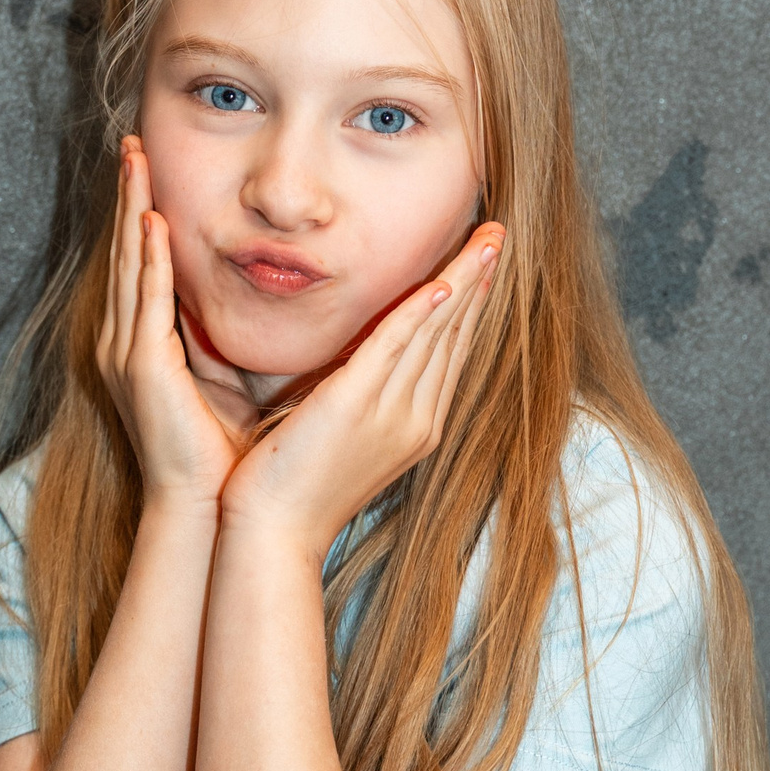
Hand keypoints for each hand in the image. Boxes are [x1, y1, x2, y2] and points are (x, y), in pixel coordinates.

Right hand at [96, 139, 244, 510]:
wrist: (203, 506)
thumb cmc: (220, 454)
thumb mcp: (224, 385)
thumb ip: (224, 345)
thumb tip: (252, 310)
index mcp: (141, 347)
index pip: (142, 266)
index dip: (143, 215)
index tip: (150, 169)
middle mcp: (124, 343)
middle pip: (126, 253)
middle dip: (129, 196)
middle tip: (132, 144)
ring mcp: (128, 353)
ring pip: (130, 265)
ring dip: (133, 210)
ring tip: (135, 162)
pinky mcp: (142, 366)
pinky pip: (146, 300)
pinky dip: (148, 258)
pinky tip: (152, 222)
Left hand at [216, 225, 503, 560]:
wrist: (273, 535)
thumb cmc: (294, 488)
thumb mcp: (340, 436)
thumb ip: (358, 396)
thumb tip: (357, 363)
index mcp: (414, 426)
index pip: (448, 351)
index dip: (467, 303)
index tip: (482, 263)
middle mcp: (415, 419)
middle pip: (453, 336)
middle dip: (476, 281)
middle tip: (496, 236)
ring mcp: (390, 415)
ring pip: (435, 334)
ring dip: (461, 282)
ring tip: (484, 242)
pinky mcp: (354, 406)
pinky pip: (396, 350)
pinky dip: (420, 315)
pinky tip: (441, 285)